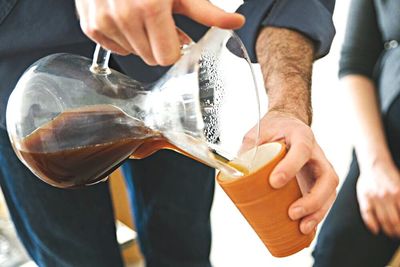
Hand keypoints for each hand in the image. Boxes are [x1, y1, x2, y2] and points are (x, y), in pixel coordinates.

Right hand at [75, 0, 244, 64]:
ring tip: (141, 14)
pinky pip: (113, 47)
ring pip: (133, 53)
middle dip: (159, 43)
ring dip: (140, 39)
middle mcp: (123, 17)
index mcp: (149, 8)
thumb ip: (206, 11)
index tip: (177, 34)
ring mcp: (103, 21)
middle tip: (160, 21)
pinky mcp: (90, 24)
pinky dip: (122, 36)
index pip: (167, 57)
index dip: (175, 46)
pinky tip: (125, 17)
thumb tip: (236, 22)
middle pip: (151, 58)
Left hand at [244, 110, 338, 233]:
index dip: (290, 166)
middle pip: (326, 177)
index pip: (302, 150)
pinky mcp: (316, 182)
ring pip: (329, 192)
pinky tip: (305, 230)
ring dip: (318, 212)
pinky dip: (316, 216)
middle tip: (292, 213)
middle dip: (312, 199)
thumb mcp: (257, 132)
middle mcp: (316, 153)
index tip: (274, 182)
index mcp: (301, 136)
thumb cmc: (272, 129)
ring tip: (302, 228)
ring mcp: (319, 169)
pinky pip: (324, 200)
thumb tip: (235, 172)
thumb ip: (247, 149)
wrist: (286, 125)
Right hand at [357, 161, 399, 236]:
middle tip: (398, 234)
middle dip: (397, 231)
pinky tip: (375, 230)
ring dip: (387, 229)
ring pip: (383, 219)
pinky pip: (367, 214)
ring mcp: (375, 197)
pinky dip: (371, 224)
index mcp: (398, 193)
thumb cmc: (389, 175)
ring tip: (390, 233)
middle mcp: (387, 196)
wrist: (375, 164)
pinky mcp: (365, 197)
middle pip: (394, 220)